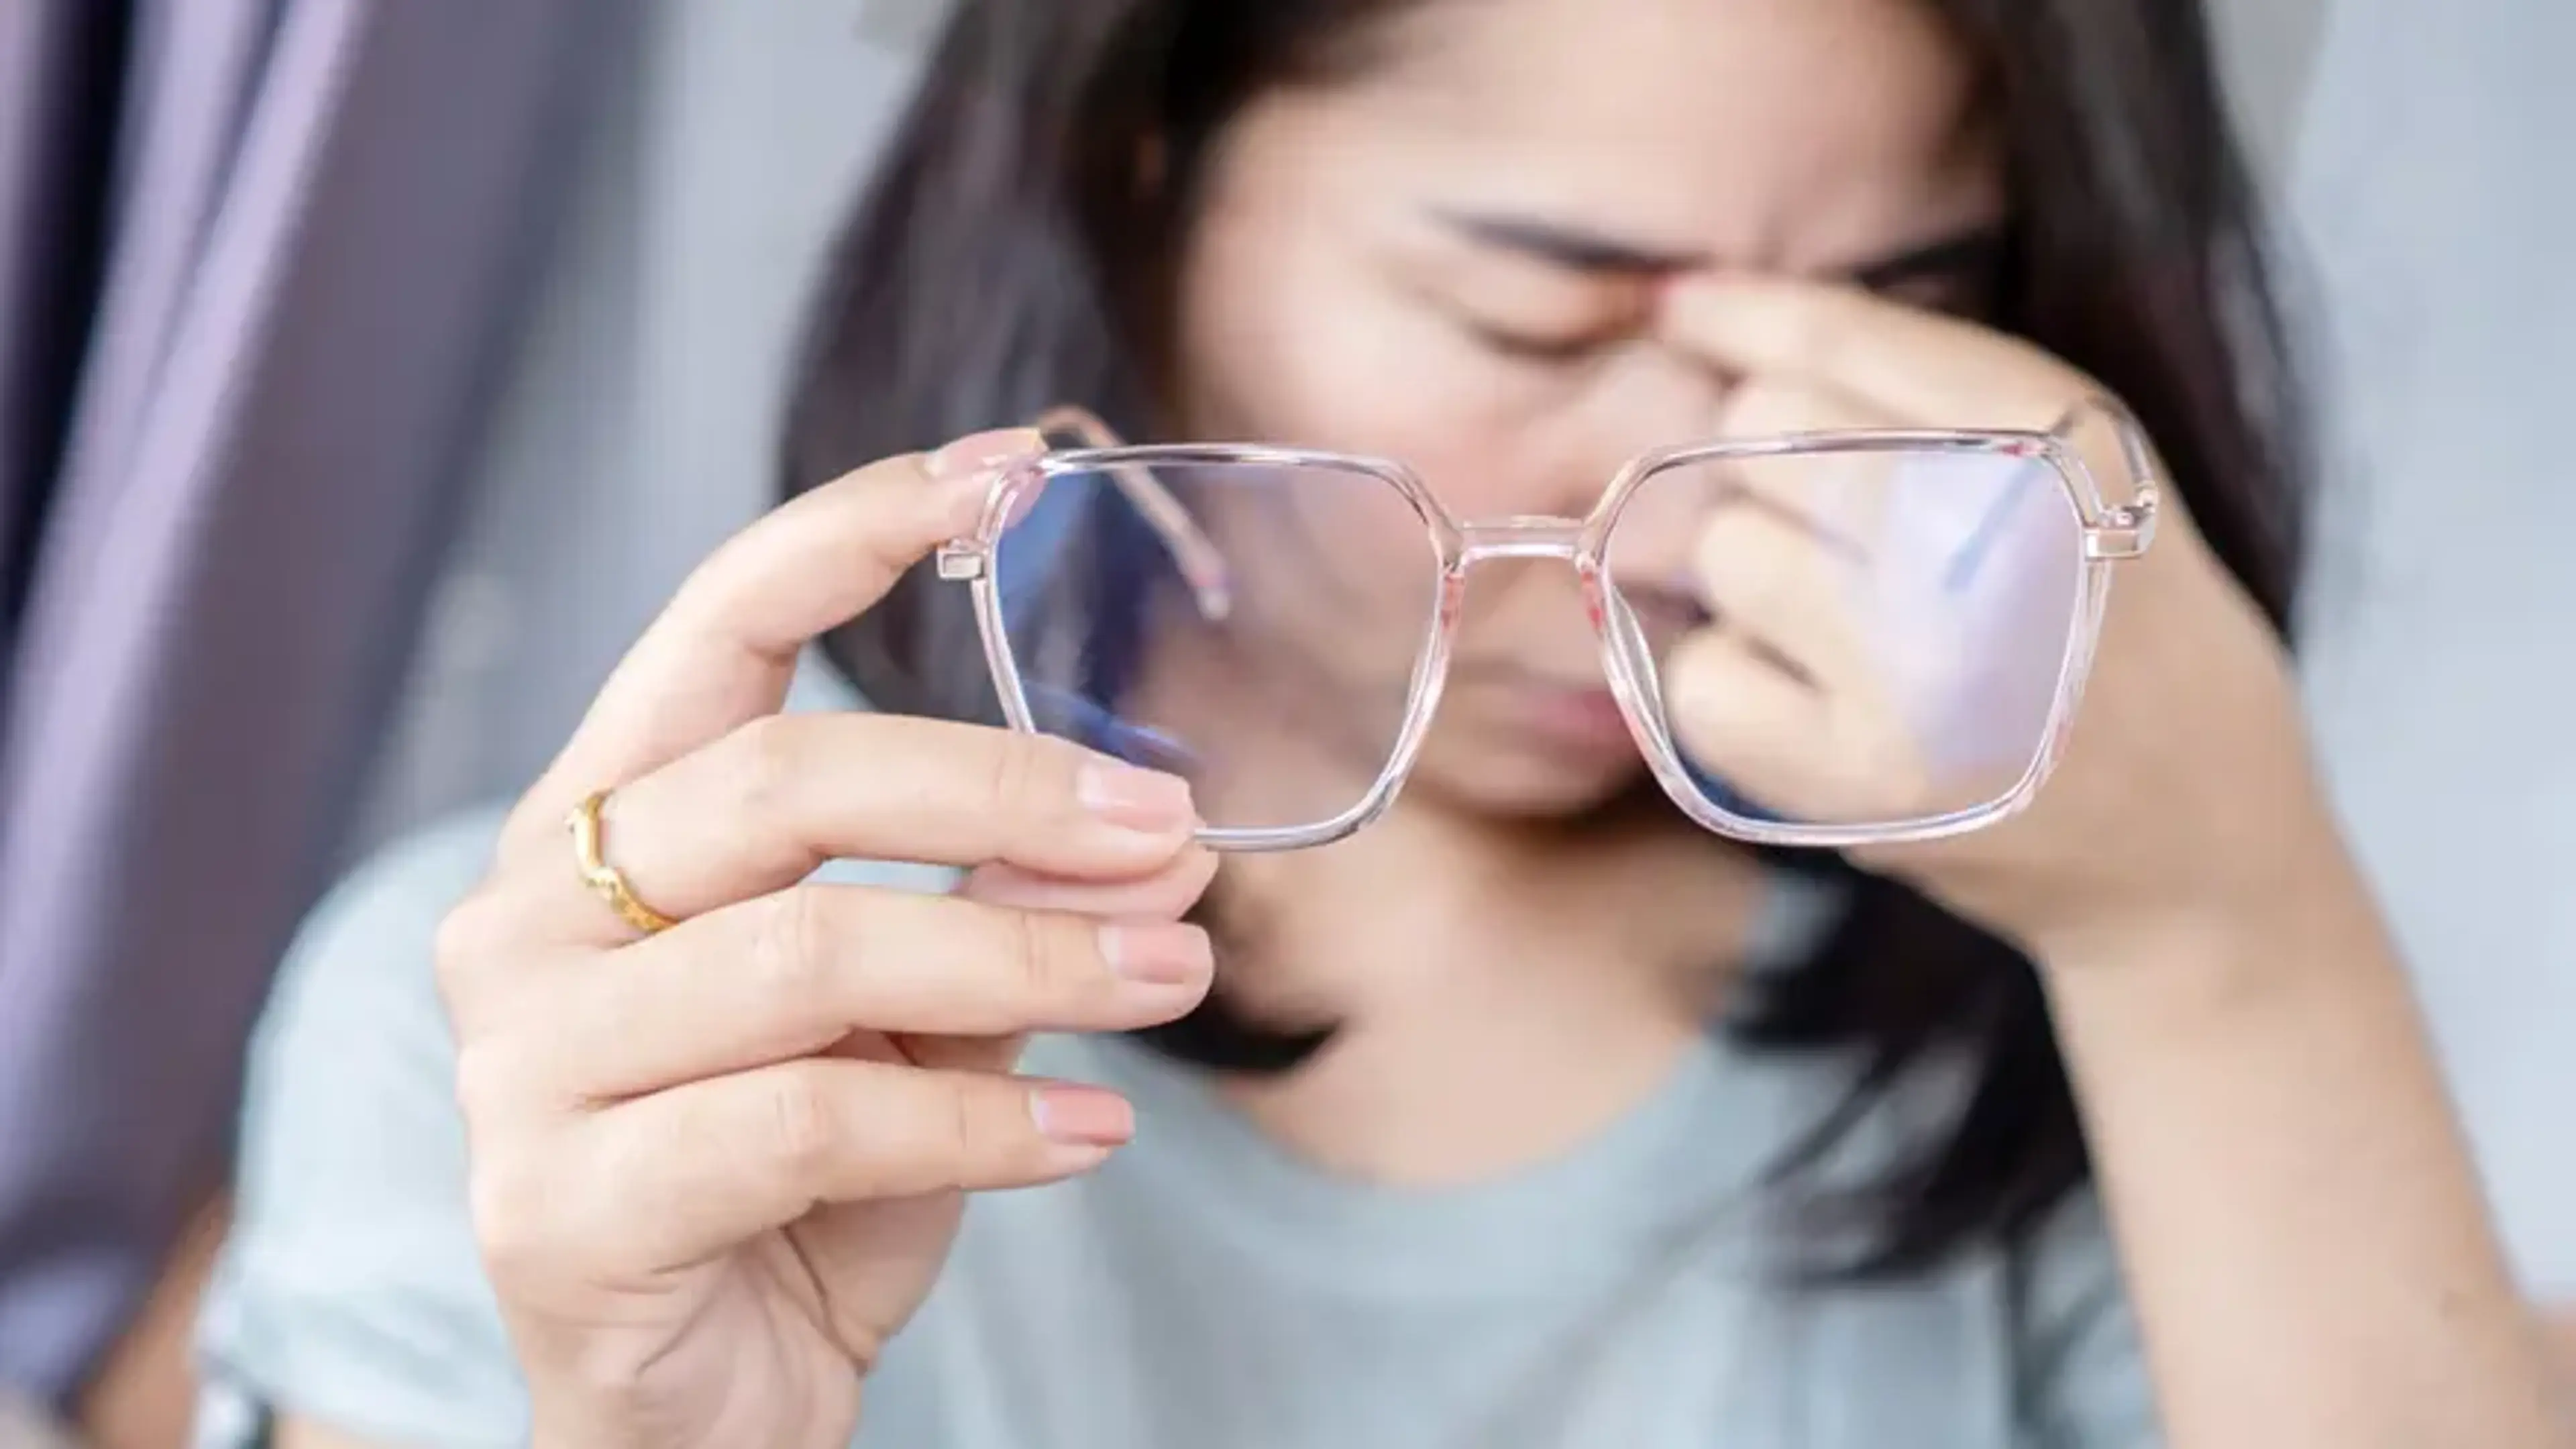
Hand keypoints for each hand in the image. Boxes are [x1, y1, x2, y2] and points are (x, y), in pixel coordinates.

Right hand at [435, 430, 1217, 1448]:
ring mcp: (522, 1065)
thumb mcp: (917, 1018)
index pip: (710, 625)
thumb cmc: (801, 1183)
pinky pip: (813, 1121)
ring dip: (1030, 958)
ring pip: (815, 959)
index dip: (854, 529)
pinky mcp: (556, 1210)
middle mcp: (528, 918)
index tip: (1008, 470)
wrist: (704, 1407)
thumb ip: (999, 906)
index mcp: (598, 825)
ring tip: (1169, 977)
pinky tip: (1090, 1137)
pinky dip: (986, 1123)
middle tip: (1166, 824)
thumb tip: (1159, 830)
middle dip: (1004, 792)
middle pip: (784, 787)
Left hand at [1647, 275, 2330, 958]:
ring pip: (1724, 551)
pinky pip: (1705, 682)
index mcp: (2069, 448)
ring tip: (1851, 635)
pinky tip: (1823, 707)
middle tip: (1855, 546)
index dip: (1746, 316)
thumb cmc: (2112, 632)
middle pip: (1765, 434)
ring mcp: (1921, 675)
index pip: (1848, 345)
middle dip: (1781, 475)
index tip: (1682, 307)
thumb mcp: (2079, 467)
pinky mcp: (1861, 784)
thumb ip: (1914, 384)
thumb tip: (1694, 310)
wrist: (2197, 844)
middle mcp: (1996, 549)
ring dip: (1759, 586)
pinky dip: (1740, 691)